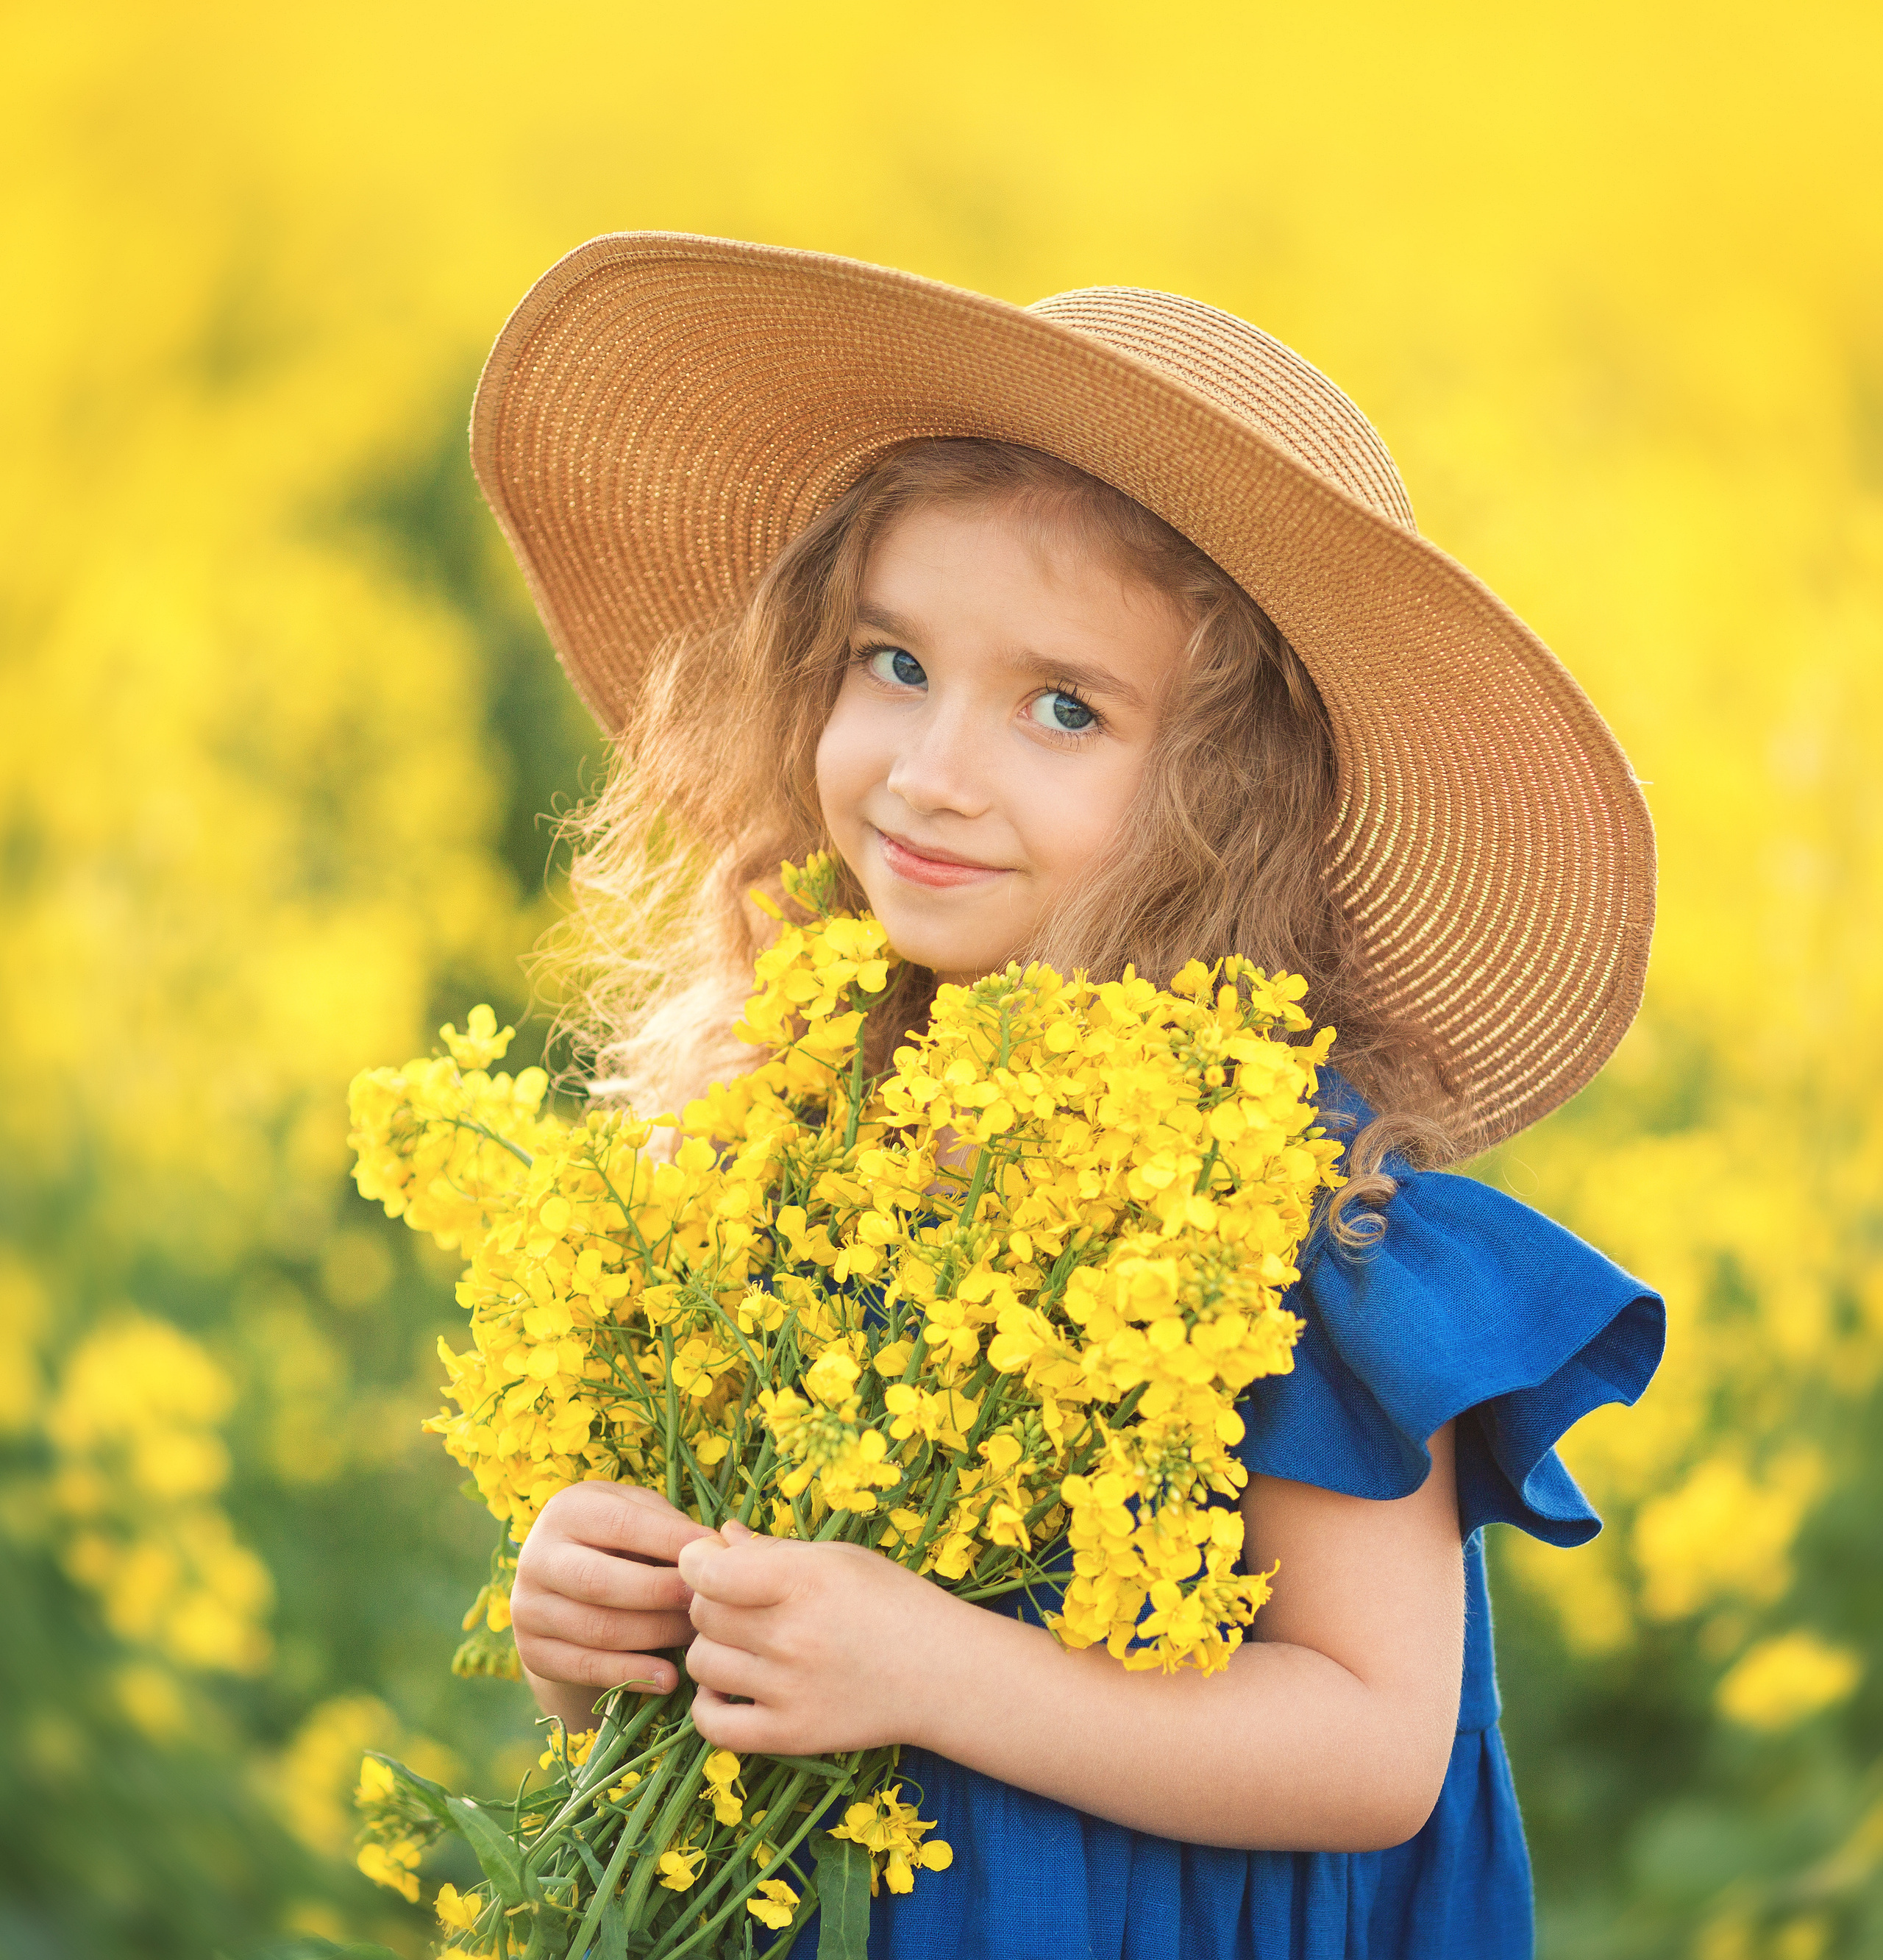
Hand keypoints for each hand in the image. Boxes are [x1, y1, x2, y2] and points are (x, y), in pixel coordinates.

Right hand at [511, 1481, 717, 1704]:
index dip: (671, 1541)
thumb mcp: (639, 1514)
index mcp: (567, 1511)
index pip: (621, 1524)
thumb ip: (670, 1526)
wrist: (567, 1586)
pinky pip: (585, 1669)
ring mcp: (527, 1608)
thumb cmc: (621, 1540)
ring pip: (598, 1630)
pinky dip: (632, 1676)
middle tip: (707, 1603)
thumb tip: (719, 1549)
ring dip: (656, 1636)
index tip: (715, 1556)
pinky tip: (669, 1677)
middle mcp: (536, 1557)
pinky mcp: (532, 1653)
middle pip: (602, 1582)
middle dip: (662, 1594)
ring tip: (697, 1637)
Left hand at [680, 1521, 965, 1754]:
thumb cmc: (893, 1602)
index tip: (708, 1561)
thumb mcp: (838, 1558)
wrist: (942, 1672)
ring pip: (702, 1664)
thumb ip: (774, 1549)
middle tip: (737, 1600)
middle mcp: (791, 1636)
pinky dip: (708, 1706)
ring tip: (741, 1642)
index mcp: (804, 1580)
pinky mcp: (791, 1736)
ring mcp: (788, 1691)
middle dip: (708, 1601)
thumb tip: (720, 1537)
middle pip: (702, 1615)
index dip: (696, 1561)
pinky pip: (714, 1727)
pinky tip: (728, 1688)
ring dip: (712, 1648)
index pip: (708, 1572)